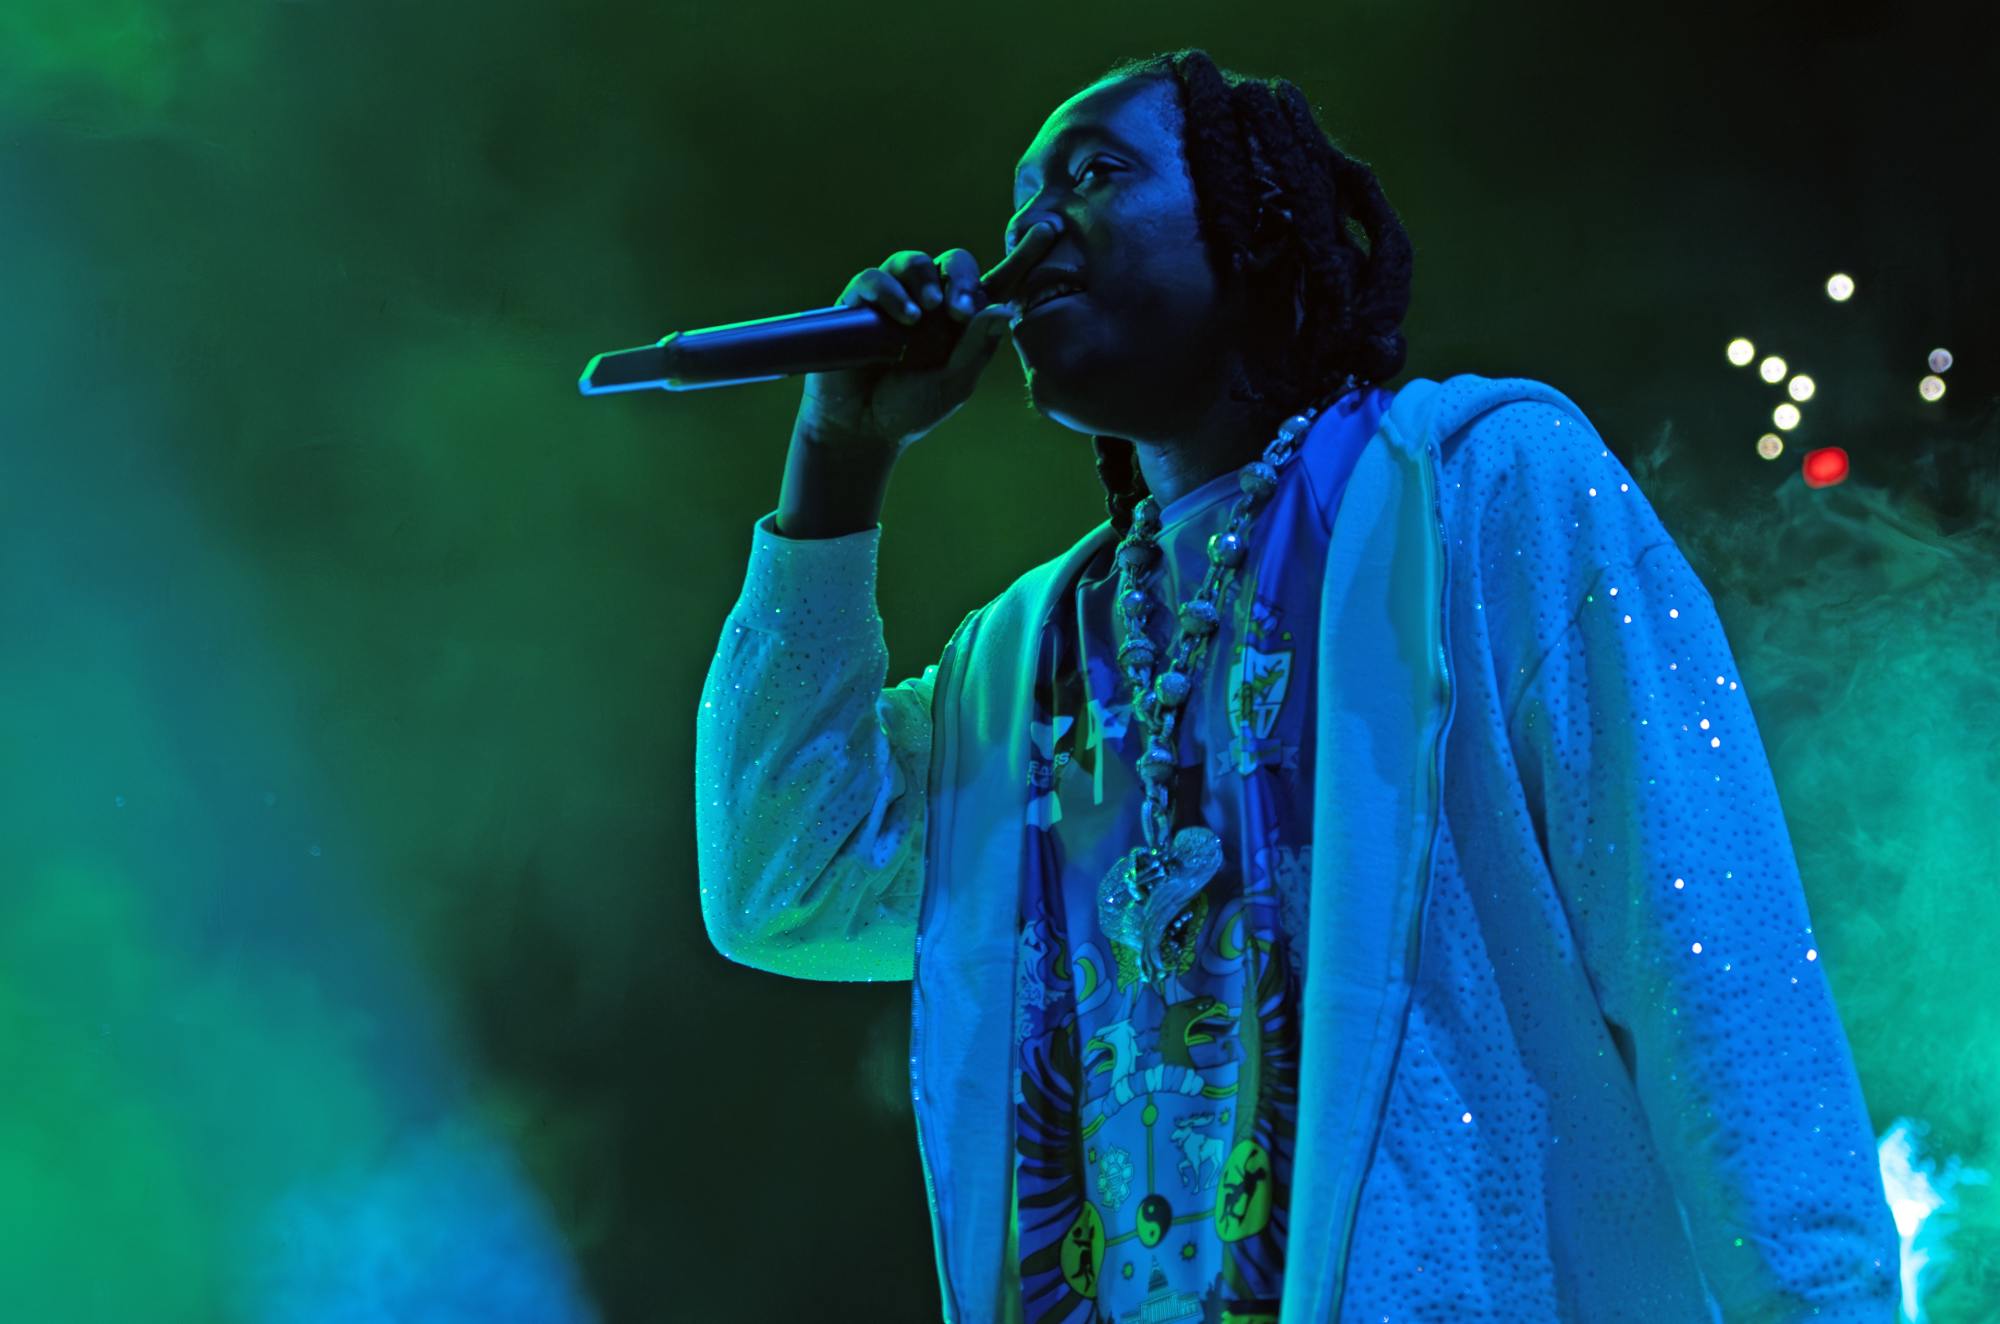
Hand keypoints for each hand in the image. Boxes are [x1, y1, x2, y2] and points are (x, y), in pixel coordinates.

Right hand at [796, 220, 1057, 454]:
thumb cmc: (911, 408)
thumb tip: (1003, 309)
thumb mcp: (954, 384)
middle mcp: (931, 303)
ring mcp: (894, 300)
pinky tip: (904, 315)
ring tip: (927, 311)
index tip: (1049, 232)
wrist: (862, 429)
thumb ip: (976, 348)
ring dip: (925, 280)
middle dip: (961, 279)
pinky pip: (875, 278)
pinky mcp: (860, 303)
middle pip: (954, 264)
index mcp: (961, 321)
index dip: (1022, 257)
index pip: (995, 283)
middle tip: (958, 310)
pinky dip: (891, 291)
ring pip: (914, 262)